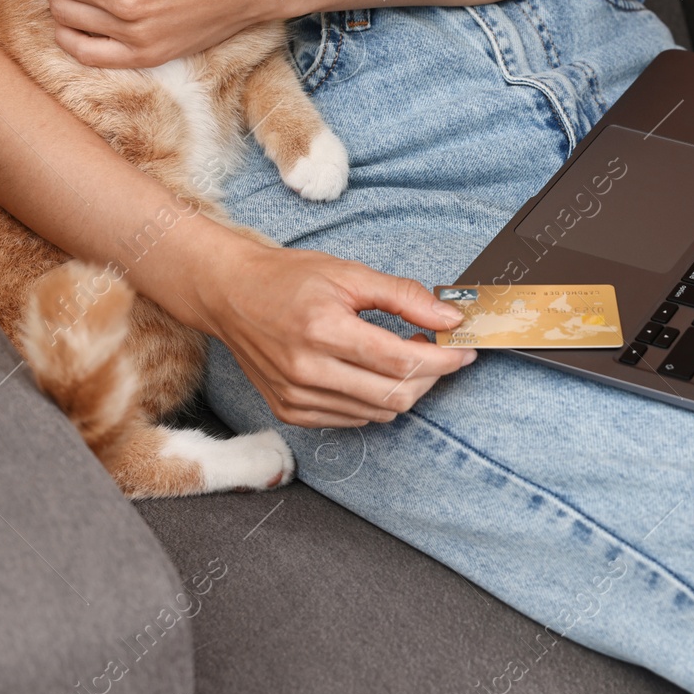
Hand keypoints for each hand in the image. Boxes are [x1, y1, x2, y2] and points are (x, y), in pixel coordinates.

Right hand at [184, 230, 476, 427]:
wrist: (230, 294)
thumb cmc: (288, 279)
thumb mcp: (350, 273)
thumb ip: (405, 297)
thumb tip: (450, 319)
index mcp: (323, 329)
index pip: (401, 360)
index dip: (443, 359)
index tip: (464, 350)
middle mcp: (307, 370)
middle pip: (395, 395)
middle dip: (430, 377)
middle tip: (436, 352)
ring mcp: (296, 396)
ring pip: (378, 413)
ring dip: (404, 389)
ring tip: (404, 358)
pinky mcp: (290, 411)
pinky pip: (353, 420)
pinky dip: (375, 402)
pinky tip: (372, 374)